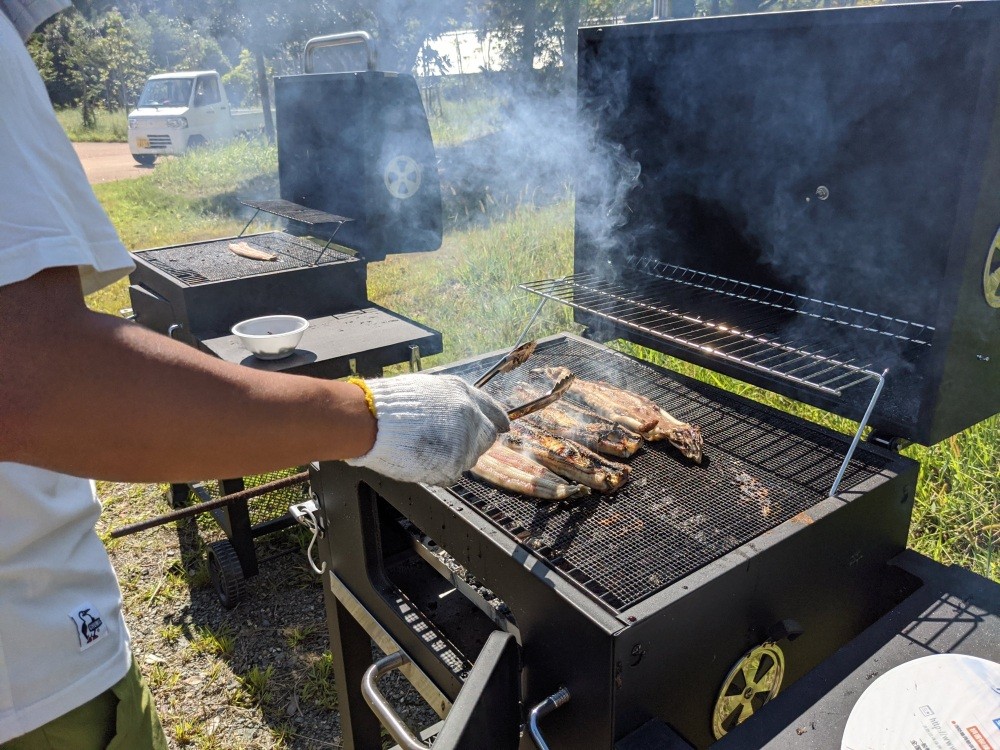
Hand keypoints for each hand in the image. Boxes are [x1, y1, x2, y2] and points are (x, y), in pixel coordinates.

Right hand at [345, 374, 509, 485]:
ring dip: (454, 457)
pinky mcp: (452, 463)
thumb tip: (460, 413)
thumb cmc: (391, 404)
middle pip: (486, 438)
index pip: (492, 410)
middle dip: (474, 443)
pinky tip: (422, 460)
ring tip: (427, 450)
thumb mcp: (428, 390)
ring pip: (469, 458)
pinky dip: (440, 471)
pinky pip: (453, 473)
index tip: (503, 427)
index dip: (498, 420)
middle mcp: (468, 416)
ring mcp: (462, 440)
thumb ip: (451, 402)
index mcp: (462, 394)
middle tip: (452, 445)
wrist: (373, 420)